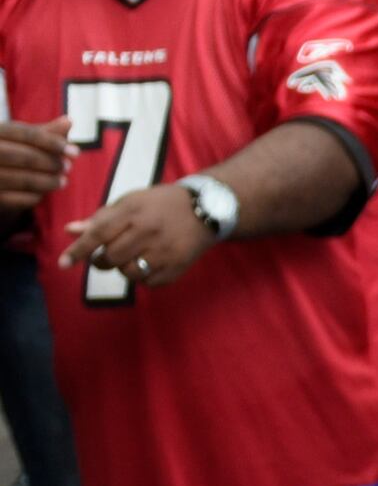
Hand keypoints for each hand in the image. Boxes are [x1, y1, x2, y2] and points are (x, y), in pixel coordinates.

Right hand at [0, 119, 69, 214]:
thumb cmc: (7, 151)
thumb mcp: (20, 139)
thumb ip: (43, 132)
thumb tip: (68, 121)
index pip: (22, 133)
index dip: (51, 141)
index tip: (75, 151)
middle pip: (21, 156)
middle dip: (49, 162)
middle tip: (68, 167)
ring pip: (20, 179)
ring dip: (47, 181)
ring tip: (63, 181)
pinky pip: (15, 200)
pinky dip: (33, 196)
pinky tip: (44, 193)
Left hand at [62, 184, 216, 289]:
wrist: (206, 209)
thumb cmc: (161, 204)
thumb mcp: (130, 202)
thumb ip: (101, 218)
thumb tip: (70, 231)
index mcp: (133, 212)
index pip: (98, 234)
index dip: (79, 250)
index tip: (63, 263)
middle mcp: (148, 232)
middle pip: (111, 257)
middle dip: (101, 261)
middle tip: (105, 257)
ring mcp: (164, 251)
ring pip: (129, 273)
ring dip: (123, 269)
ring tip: (131, 258)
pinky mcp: (177, 267)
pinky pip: (149, 283)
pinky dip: (143, 277)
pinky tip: (148, 264)